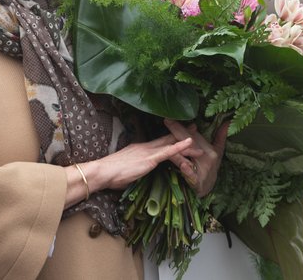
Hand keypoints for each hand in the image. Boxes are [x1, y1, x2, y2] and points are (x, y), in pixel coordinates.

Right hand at [67, 133, 197, 205]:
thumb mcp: (127, 169)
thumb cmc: (111, 174)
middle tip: (195, 128)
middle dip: (182, 134)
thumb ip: (135, 168)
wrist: (102, 172)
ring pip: (171, 145)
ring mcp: (148, 152)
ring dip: (187, 145)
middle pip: (168, 139)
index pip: (159, 141)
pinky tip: (190, 142)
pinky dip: (180, 146)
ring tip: (200, 144)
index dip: (171, 136)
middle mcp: (146, 146)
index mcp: (141, 149)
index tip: (181, 131)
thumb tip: (138, 172)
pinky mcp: (149, 159)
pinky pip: (168, 151)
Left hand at [164, 119, 229, 196]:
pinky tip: (183, 166)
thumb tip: (227, 122)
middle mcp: (207, 158)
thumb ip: (220, 137)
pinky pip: (192, 175)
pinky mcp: (198, 182)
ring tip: (170, 141)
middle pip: (191, 143)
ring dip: (179, 150)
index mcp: (210, 150)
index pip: (195, 136)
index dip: (183, 126)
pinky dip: (188, 171)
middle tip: (167, 121)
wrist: (208, 190)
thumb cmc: (211, 168)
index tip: (171, 117)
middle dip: (178, 131)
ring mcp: (203, 170)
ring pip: (189, 158)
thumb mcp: (218, 152)